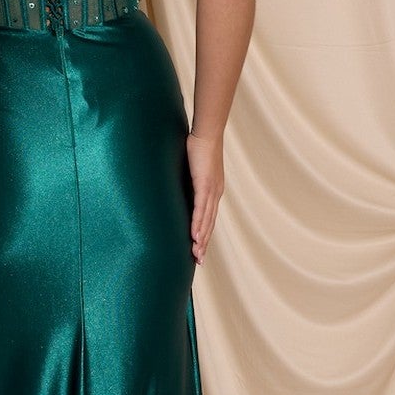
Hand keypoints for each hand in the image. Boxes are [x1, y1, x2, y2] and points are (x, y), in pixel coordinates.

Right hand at [186, 131, 223, 264]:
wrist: (207, 133)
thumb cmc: (199, 147)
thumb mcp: (194, 168)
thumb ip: (189, 180)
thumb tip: (179, 185)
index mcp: (213, 191)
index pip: (209, 218)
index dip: (204, 234)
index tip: (199, 249)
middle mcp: (215, 194)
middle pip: (209, 224)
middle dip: (203, 243)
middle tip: (198, 261)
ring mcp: (211, 191)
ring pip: (206, 220)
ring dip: (201, 239)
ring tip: (195, 254)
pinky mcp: (204, 185)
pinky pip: (201, 209)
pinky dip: (198, 224)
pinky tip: (194, 236)